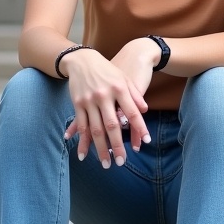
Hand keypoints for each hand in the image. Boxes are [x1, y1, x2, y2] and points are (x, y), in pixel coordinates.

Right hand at [61, 46, 148, 166]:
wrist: (83, 60)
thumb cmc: (108, 70)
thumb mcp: (125, 78)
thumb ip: (135, 94)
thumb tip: (145, 110)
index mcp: (120, 89)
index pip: (132, 112)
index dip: (140, 128)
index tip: (145, 142)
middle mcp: (104, 96)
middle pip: (112, 126)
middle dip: (117, 145)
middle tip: (121, 162)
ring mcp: (89, 101)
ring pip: (96, 130)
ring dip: (100, 148)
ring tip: (106, 163)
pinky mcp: (77, 104)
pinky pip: (81, 126)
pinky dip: (82, 141)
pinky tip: (84, 154)